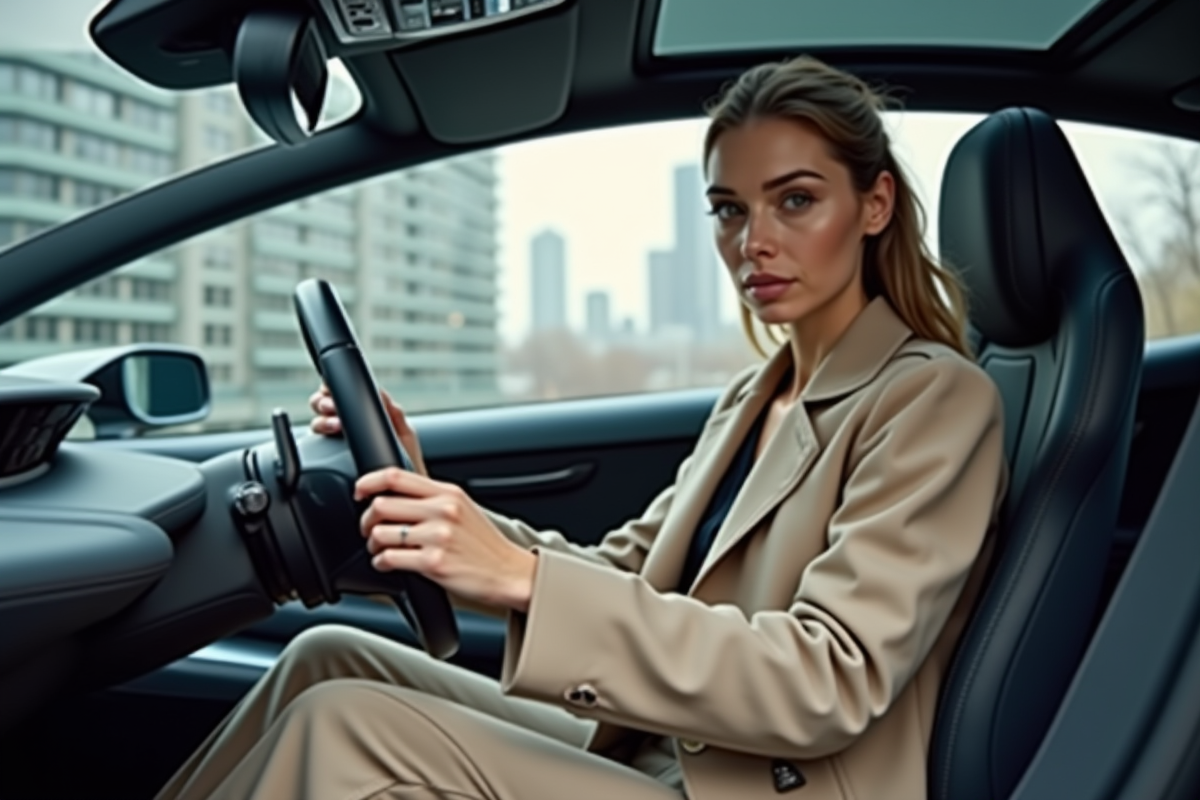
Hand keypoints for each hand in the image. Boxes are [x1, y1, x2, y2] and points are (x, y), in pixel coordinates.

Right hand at [308, 383, 427, 475]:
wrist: (402, 497)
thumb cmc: (408, 468)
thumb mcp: (404, 436)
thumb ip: (394, 414)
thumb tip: (381, 392)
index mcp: (364, 419)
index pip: (341, 397)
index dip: (333, 390)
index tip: (334, 390)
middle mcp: (347, 430)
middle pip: (323, 408)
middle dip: (323, 402)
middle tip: (332, 407)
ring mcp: (336, 446)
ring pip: (317, 424)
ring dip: (322, 419)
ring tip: (335, 424)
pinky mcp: (330, 462)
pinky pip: (315, 445)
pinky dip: (317, 435)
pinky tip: (328, 434)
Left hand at [355, 468, 537, 612]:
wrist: (508, 573)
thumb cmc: (483, 544)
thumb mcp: (463, 508)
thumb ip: (432, 498)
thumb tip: (395, 493)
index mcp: (448, 493)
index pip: (396, 476)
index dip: (368, 481)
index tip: (359, 491)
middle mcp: (443, 510)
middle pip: (381, 505)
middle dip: (367, 520)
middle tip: (370, 530)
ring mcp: (438, 536)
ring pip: (381, 533)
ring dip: (373, 544)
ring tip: (381, 549)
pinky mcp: (433, 562)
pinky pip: (389, 558)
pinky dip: (381, 562)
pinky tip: (388, 564)